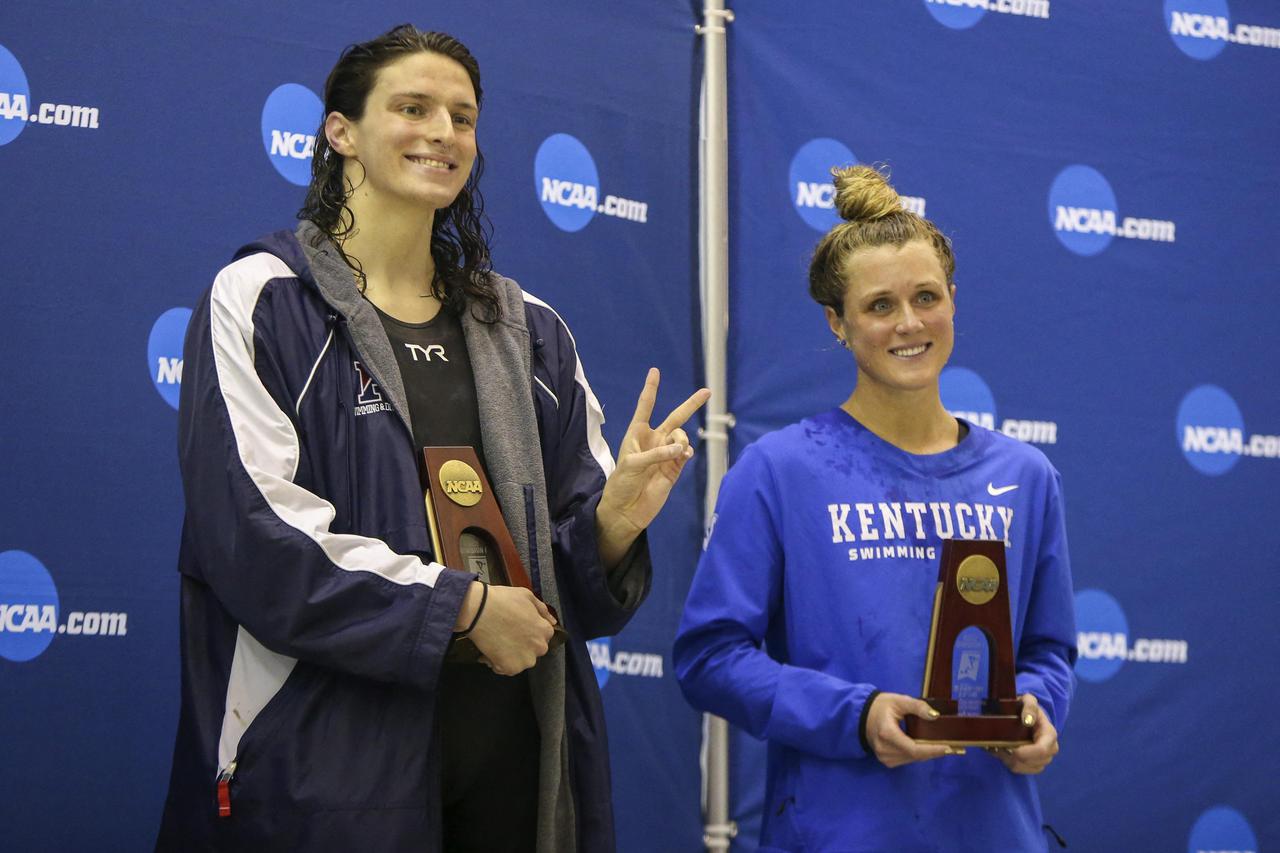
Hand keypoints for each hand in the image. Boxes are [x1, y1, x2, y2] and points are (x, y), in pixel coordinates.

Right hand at [464, 584, 556, 675]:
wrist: (478, 610)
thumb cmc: (503, 600)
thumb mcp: (527, 596)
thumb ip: (542, 610)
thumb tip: (552, 621)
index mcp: (545, 630)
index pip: (542, 636)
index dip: (528, 631)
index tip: (517, 627)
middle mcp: (540, 648)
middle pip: (532, 650)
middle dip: (521, 644)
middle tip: (506, 634)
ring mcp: (525, 660)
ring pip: (520, 661)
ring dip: (511, 655)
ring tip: (497, 642)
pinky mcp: (510, 668)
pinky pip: (505, 669)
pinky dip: (497, 662)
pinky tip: (490, 650)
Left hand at [596, 368, 710, 565]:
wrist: (626, 510)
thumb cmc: (621, 483)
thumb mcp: (632, 465)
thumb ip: (656, 454)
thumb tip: (682, 449)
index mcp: (637, 434)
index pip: (646, 406)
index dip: (651, 389)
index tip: (655, 371)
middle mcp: (654, 440)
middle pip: (675, 417)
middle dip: (691, 405)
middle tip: (707, 391)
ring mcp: (666, 454)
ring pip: (682, 437)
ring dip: (682, 439)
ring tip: (678, 451)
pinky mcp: (675, 469)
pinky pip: (686, 453)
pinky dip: (687, 451)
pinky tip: (684, 454)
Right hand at [865, 692, 960, 767]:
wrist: (862, 715)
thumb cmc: (881, 706)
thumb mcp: (899, 701)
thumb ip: (917, 706)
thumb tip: (935, 716)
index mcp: (887, 734)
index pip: (914, 748)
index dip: (932, 750)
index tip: (949, 748)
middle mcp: (885, 749)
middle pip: (915, 755)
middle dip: (934, 752)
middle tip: (955, 748)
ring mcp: (884, 757)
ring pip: (912, 759)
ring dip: (928, 754)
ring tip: (944, 747)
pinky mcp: (886, 761)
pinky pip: (907, 759)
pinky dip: (918, 754)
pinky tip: (927, 748)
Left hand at [987, 693, 1058, 773]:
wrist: (1026, 715)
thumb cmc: (1026, 708)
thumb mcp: (1028, 701)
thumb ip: (1030, 706)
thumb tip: (1028, 720)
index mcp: (1050, 735)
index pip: (1042, 750)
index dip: (1026, 753)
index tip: (1011, 749)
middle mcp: (1050, 750)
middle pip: (1032, 762)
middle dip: (1014, 756)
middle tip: (998, 746)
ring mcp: (1042, 759)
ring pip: (1024, 767)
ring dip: (1008, 760)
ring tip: (997, 748)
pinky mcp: (1033, 765)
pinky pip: (1019, 770)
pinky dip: (1007, 762)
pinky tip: (1000, 752)